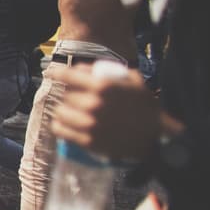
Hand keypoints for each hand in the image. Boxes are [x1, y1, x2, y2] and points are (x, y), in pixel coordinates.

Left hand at [50, 65, 169, 160]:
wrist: (157, 137)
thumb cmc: (145, 106)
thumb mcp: (132, 80)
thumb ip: (106, 71)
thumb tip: (79, 68)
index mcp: (103, 86)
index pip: (68, 76)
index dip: (57, 73)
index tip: (52, 73)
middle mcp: (93, 104)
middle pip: (65, 95)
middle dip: (69, 94)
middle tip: (77, 98)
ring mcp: (89, 124)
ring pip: (59, 112)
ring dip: (64, 110)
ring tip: (71, 111)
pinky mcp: (87, 141)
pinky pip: (60, 130)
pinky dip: (60, 126)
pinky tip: (66, 124)